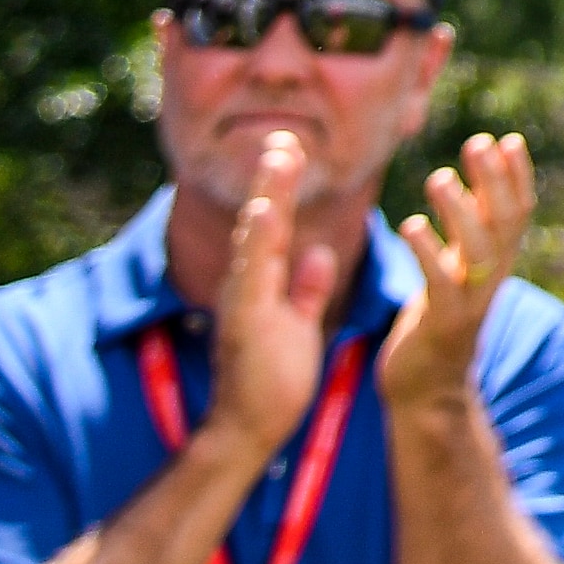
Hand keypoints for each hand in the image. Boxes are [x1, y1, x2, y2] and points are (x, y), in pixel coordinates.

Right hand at [208, 132, 345, 456]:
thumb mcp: (298, 325)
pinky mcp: (245, 319)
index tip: (294, 147)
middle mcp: (249, 285)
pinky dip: (259, 242)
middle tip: (285, 135)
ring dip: (268, 196)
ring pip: (257, 239)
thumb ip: (306, 289)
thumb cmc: (272, 380)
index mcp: (265, 284)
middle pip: (264, 223)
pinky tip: (267, 213)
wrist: (247, 427)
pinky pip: (255, 275)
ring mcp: (244, 300)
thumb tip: (319, 253)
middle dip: (274, 179)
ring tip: (278, 157)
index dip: (284, 189)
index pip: (277, 227)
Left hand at [384, 132, 533, 412]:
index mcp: (496, 263)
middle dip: (495, 181)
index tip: (510, 140)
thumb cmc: (437, 321)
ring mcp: (470, 302)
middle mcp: (491, 278)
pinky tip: (410, 225)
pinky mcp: (442, 323)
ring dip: (460, 210)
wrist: (428, 392)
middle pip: (504, 223)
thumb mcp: (459, 269)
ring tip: (438, 177)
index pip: (519, 212)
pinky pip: (440, 282)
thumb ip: (468, 228)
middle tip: (478, 143)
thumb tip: (478, 179)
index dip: (518, 177)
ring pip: (477, 249)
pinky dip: (427, 251)